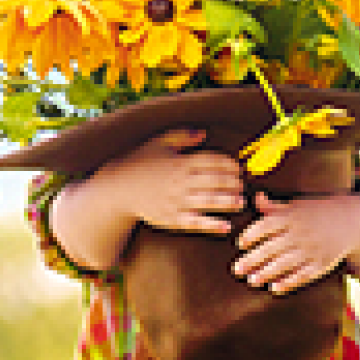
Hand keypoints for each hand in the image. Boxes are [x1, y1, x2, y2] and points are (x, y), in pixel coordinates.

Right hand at [103, 129, 245, 235]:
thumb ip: (181, 136)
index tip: (238, 167)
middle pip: (215, 180)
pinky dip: (213, 225)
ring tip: (241, 202)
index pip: (212, 160)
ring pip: (209, 201)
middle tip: (243, 184)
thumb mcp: (157, 143)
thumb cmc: (138, 163)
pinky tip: (226, 227)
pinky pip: (196, 223)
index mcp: (179, 161)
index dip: (229, 163)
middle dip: (233, 182)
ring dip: (229, 202)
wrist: (117, 190)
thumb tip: (204, 133)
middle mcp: (180, 181)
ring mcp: (176, 202)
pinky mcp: (172, 219)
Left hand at [231, 192, 359, 293]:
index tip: (240, 244)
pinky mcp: (322, 263)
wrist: (352, 221)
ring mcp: (312, 249)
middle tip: (236, 270)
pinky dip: (288, 283)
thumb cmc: (317, 212)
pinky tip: (274, 289)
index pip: (266, 225)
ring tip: (251, 281)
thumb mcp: (297, 205)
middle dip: (252, 260)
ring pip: (284, 264)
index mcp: (292, 216)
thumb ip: (274, 207)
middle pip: (271, 248)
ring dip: (266, 274)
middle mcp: (300, 233)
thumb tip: (256, 198)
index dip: (251, 235)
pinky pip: (303, 276)